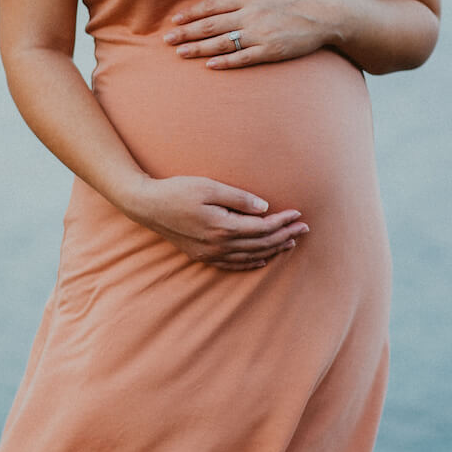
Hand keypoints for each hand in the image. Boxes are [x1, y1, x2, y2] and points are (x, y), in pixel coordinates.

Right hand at [119, 175, 308, 270]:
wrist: (147, 205)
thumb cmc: (177, 190)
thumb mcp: (209, 187)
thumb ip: (239, 198)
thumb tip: (264, 208)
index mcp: (223, 227)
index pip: (262, 228)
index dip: (283, 221)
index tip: (299, 214)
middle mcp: (218, 245)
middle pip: (260, 244)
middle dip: (284, 236)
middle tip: (304, 229)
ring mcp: (210, 253)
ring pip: (250, 256)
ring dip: (273, 250)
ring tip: (290, 242)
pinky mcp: (202, 255)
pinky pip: (233, 264)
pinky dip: (251, 263)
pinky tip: (262, 259)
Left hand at [163, 0, 349, 69]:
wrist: (329, 11)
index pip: (212, 4)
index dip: (192, 13)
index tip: (175, 19)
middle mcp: (251, 14)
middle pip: (211, 25)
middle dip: (187, 32)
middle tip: (167, 40)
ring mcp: (260, 34)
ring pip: (223, 42)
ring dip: (198, 48)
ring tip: (179, 53)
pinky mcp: (271, 51)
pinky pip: (244, 57)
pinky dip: (226, 61)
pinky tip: (209, 65)